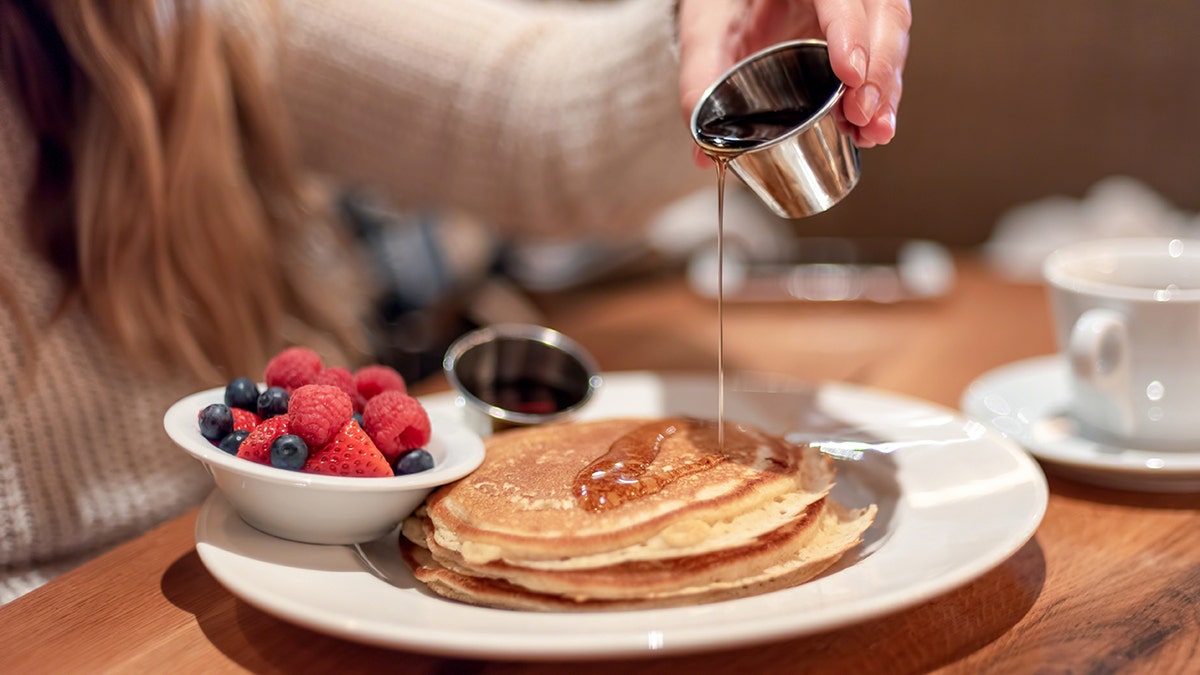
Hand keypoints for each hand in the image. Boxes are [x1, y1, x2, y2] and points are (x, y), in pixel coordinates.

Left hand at [677, 0, 910, 161]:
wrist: (728, 0)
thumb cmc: (719, 4)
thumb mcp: (704, 32)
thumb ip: (700, 79)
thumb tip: (703, 150)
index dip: (850, 31)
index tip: (850, 74)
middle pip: (881, 12)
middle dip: (879, 69)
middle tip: (862, 116)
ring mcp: (852, 6)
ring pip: (891, 32)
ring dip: (886, 85)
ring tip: (872, 131)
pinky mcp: (859, 30)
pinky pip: (882, 53)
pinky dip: (882, 91)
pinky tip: (872, 126)